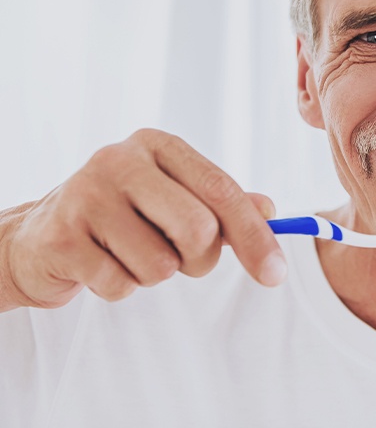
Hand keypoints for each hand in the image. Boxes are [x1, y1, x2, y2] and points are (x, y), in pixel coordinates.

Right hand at [0, 129, 285, 310]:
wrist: (42, 236)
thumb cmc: (125, 215)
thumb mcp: (175, 198)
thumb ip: (223, 203)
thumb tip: (270, 210)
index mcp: (157, 145)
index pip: (221, 190)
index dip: (255, 235)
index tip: (276, 273)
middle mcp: (120, 160)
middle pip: (199, 229)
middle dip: (200, 260)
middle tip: (181, 259)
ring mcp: (85, 195)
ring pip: (160, 266)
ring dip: (155, 274)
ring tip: (129, 253)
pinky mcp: (60, 237)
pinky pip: (121, 286)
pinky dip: (121, 287)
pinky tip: (100, 264)